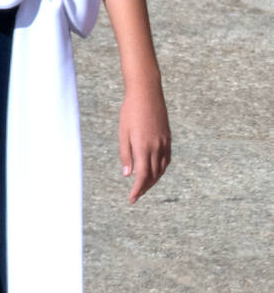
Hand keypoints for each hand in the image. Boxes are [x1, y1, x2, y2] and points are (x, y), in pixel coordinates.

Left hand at [118, 79, 170, 202]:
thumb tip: (128, 175)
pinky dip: (161, 169)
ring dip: (153, 180)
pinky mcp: (168, 138)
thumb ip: (126, 155)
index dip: (138, 190)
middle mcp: (156, 147)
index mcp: (143, 147)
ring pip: (161, 169)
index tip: (132, 199)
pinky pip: (166, 159)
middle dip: (144, 188)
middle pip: (153, 175)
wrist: (147, 93)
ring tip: (144, 186)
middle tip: (136, 196)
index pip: (142, 176)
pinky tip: (155, 172)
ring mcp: (164, 143)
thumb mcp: (123, 133)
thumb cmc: (130, 112)